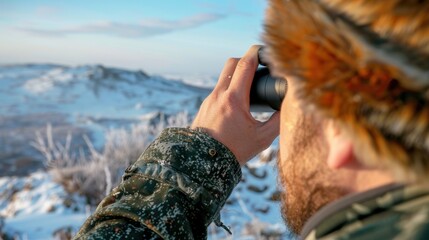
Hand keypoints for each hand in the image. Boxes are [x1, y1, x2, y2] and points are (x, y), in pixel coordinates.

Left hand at [191, 45, 279, 164]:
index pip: (245, 65)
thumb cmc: (234, 152)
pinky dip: (229, 87)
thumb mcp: (261, 139)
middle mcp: (218, 95)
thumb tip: (289, 108)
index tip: (266, 50)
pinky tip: (238, 99)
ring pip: (223, 76)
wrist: (203, 164)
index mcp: (234, 100)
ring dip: (237, 74)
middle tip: (259, 67)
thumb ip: (278, 122)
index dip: (256, 53)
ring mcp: (209, 100)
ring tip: (250, 84)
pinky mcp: (204, 106)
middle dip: (246, 60)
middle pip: (231, 63)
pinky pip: (218, 89)